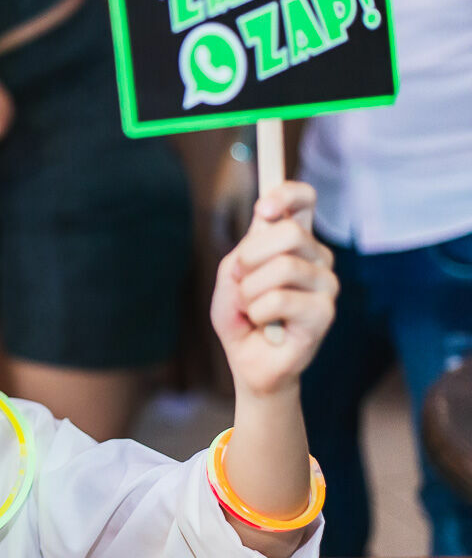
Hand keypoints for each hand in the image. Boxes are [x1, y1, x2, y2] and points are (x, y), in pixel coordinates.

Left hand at [210, 181, 337, 396]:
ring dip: (250, 292)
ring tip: (252, 310)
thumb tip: (265, 222)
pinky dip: (257, 313)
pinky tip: (264, 325)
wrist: (250, 363)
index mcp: (295, 242)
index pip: (304, 200)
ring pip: (282, 267)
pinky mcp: (325, 313)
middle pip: (288, 231)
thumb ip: (244, 249)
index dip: (286, 194)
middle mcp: (317, 257)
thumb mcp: (230, 277)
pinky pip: (279, 299)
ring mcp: (326, 284)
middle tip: (242, 281)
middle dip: (251, 257)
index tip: (264, 210)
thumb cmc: (241, 317)